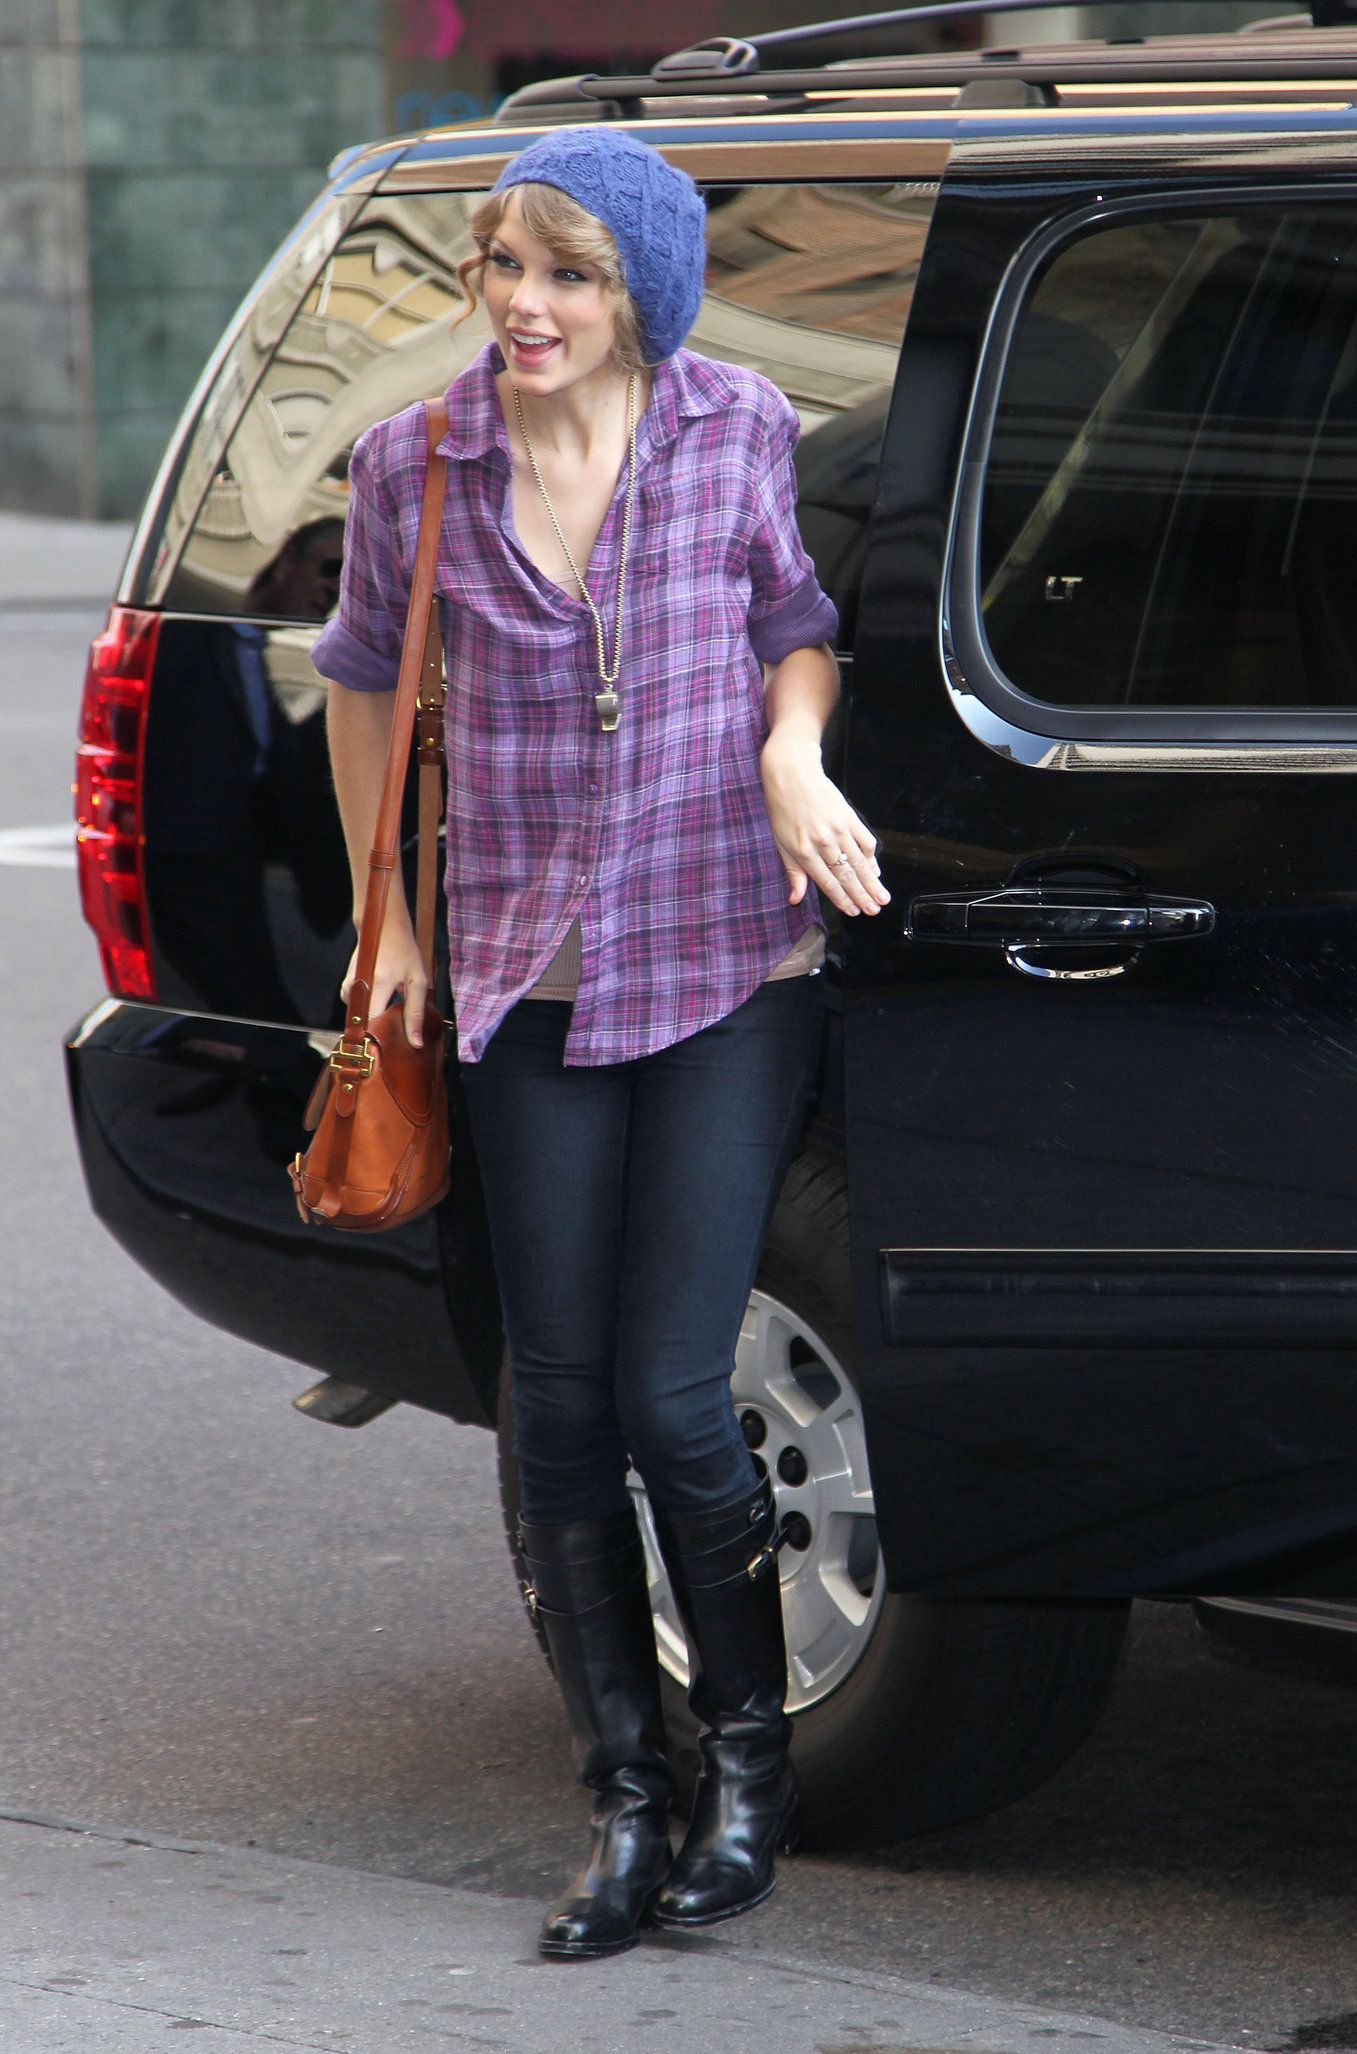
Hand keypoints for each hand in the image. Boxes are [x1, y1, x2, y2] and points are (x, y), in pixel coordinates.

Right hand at [340, 917, 428, 1048]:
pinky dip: (368, 1008)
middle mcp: (357, 985)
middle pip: (364, 1024)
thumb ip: (415, 1013)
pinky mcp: (345, 987)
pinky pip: (356, 1008)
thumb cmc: (404, 952)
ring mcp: (348, 985)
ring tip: (388, 1006)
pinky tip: (380, 999)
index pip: (373, 1023)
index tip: (394, 1045)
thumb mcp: (418, 981)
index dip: (383, 1037)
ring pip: (359, 1017)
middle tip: (395, 1028)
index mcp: (379, 983)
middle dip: (380, 1030)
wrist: (383, 928)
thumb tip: (415, 1043)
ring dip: (374, 1017)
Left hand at [760, 729, 889, 917]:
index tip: (853, 911)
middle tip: (874, 911)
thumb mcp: (780, 843)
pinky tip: (876, 871)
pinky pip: (865, 841)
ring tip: (882, 898)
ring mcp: (838, 828)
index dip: (842, 899)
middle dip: (862, 896)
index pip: (827, 882)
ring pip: (859, 861)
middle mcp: (823, 842)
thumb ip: (793, 872)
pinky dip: (872, 857)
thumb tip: (795, 899)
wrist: (791, 772)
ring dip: (872, 882)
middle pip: (847, 875)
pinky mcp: (849, 816)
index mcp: (803, 851)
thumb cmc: (782, 808)